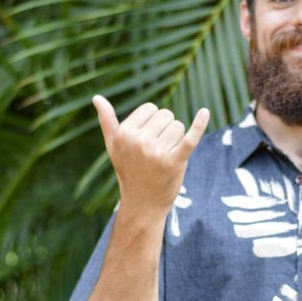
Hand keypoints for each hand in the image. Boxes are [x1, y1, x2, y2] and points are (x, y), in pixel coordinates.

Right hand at [94, 95, 208, 214]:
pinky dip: (199, 125)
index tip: (146, 140)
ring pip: (178, 126)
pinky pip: (190, 138)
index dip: (152, 122)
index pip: (151, 108)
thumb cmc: (129, 170)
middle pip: (166, 115)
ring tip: (165, 156)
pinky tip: (204, 113)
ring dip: (176, 139)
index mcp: (123, 133)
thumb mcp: (113, 146)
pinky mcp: (174, 162)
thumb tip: (96, 97)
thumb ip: (107, 121)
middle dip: (165, 130)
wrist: (143, 203)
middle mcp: (138, 141)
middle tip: (156, 151)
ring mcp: (156, 152)